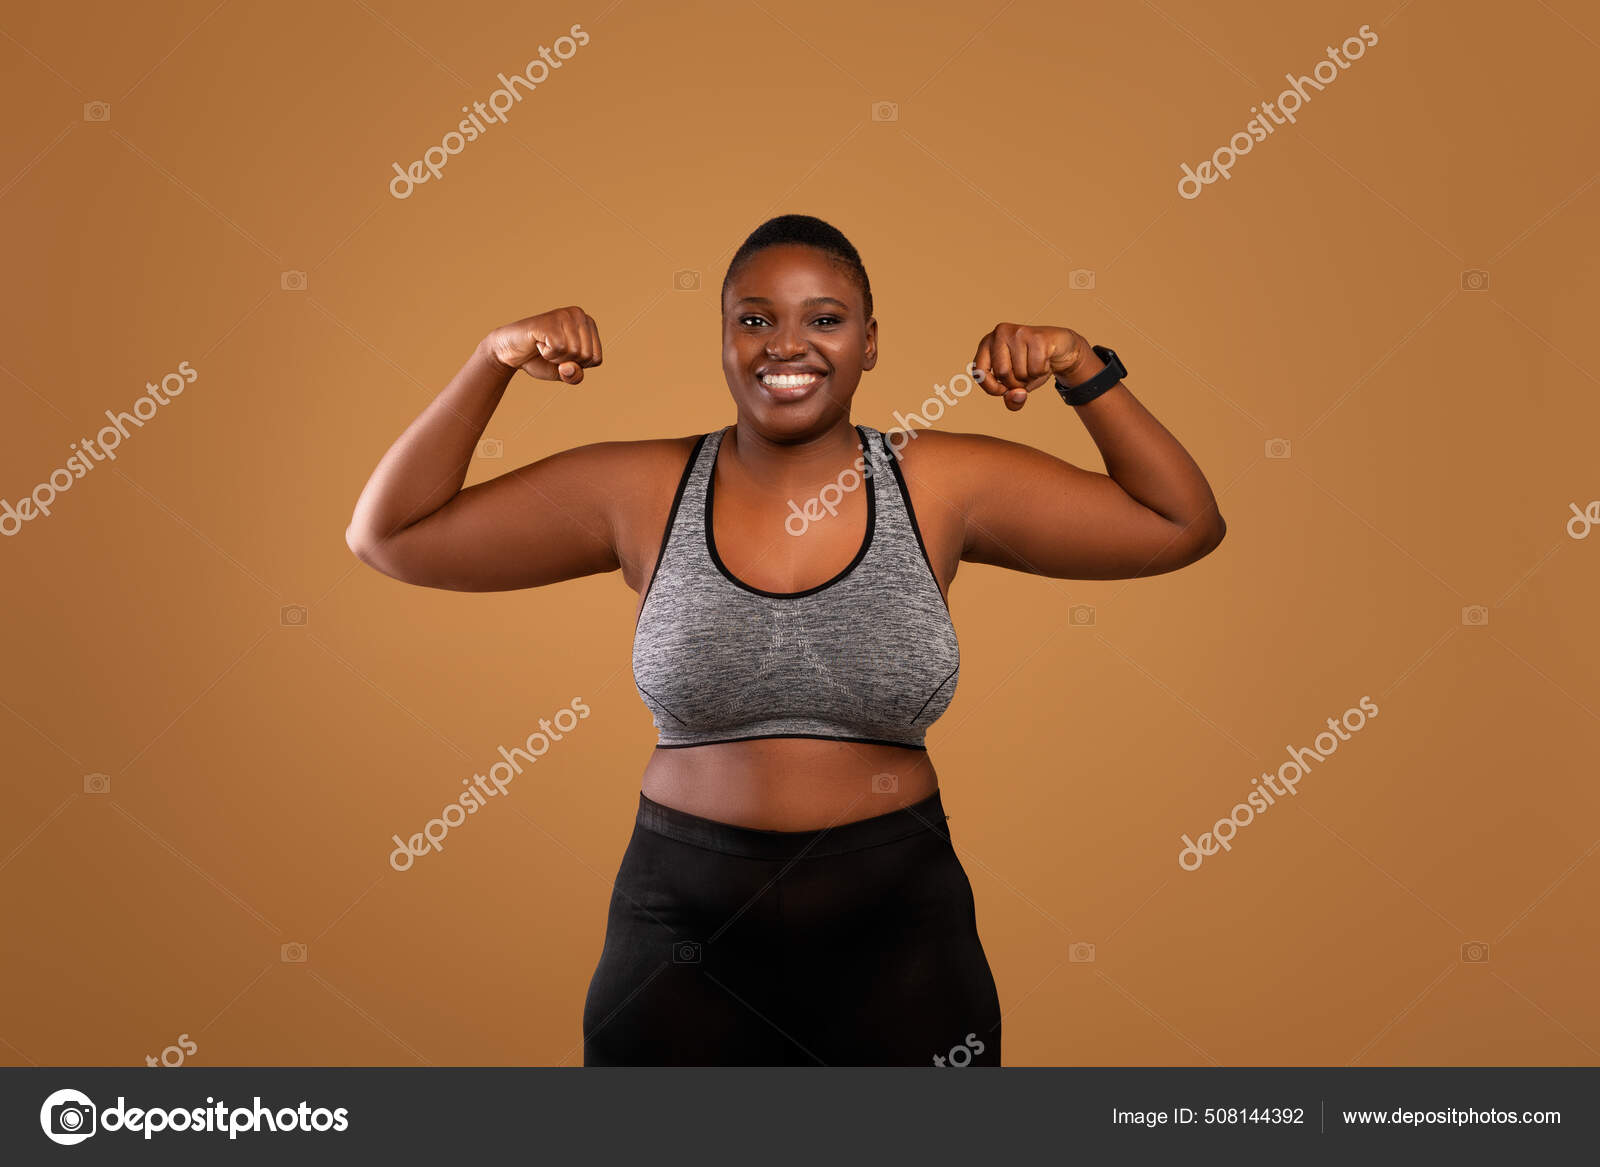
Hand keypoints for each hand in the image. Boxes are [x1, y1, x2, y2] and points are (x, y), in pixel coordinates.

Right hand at [483, 306, 602, 383]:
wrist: (509, 352)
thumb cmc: (539, 359)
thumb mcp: (564, 373)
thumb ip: (575, 375)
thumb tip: (569, 367)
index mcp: (588, 324)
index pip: (596, 359)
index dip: (578, 366)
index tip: (562, 356)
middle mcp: (579, 314)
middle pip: (587, 356)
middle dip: (567, 362)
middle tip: (551, 351)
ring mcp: (565, 315)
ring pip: (574, 352)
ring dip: (556, 358)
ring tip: (544, 346)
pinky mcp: (550, 320)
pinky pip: (558, 348)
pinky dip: (547, 353)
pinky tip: (538, 343)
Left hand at [971, 324, 1093, 411]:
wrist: (1061, 348)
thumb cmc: (1033, 365)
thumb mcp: (1018, 385)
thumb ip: (1011, 399)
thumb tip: (1016, 395)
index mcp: (987, 343)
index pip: (978, 371)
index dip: (991, 387)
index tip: (1003, 390)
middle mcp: (1000, 333)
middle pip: (1002, 373)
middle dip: (1016, 383)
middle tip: (1025, 376)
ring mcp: (1018, 332)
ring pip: (1020, 372)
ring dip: (1031, 378)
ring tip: (1036, 366)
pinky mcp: (1037, 336)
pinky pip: (1036, 368)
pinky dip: (1042, 372)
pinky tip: (1045, 361)